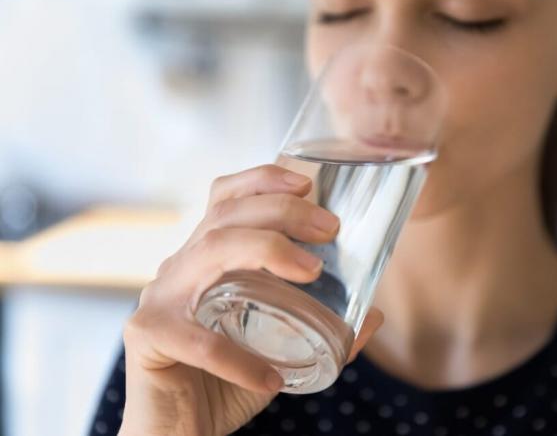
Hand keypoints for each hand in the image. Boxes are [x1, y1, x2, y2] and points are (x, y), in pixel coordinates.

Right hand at [118, 164, 383, 435]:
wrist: (178, 430)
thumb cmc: (225, 382)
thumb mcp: (278, 348)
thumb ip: (321, 330)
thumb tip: (373, 317)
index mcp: (206, 259)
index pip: (225, 198)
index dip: (262, 179)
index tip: (308, 183)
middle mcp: (180, 268)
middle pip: (226, 217)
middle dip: (282, 211)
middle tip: (329, 229)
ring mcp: (159, 298)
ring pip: (210, 252)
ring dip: (266, 251)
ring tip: (311, 273)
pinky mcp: (148, 336)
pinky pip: (198, 339)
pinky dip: (240, 358)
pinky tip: (272, 376)